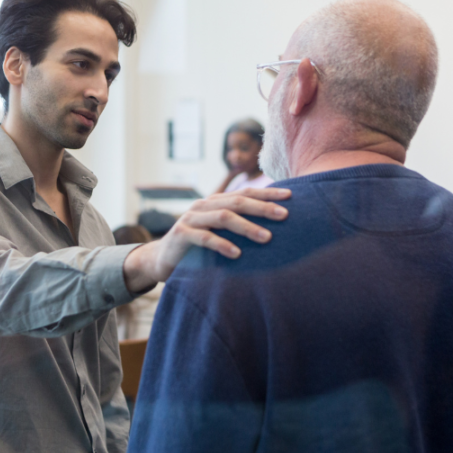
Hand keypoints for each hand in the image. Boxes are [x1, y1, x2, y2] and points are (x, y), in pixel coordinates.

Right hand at [123, 187, 290, 291]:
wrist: (161, 259)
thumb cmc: (197, 247)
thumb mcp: (218, 232)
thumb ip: (237, 226)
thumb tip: (274, 227)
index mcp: (216, 202)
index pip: (246, 192)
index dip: (268, 192)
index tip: (291, 196)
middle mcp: (205, 205)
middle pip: (238, 201)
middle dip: (263, 207)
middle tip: (284, 215)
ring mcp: (192, 218)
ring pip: (224, 217)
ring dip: (247, 227)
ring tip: (267, 237)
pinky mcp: (181, 234)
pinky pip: (204, 238)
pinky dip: (222, 245)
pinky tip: (237, 254)